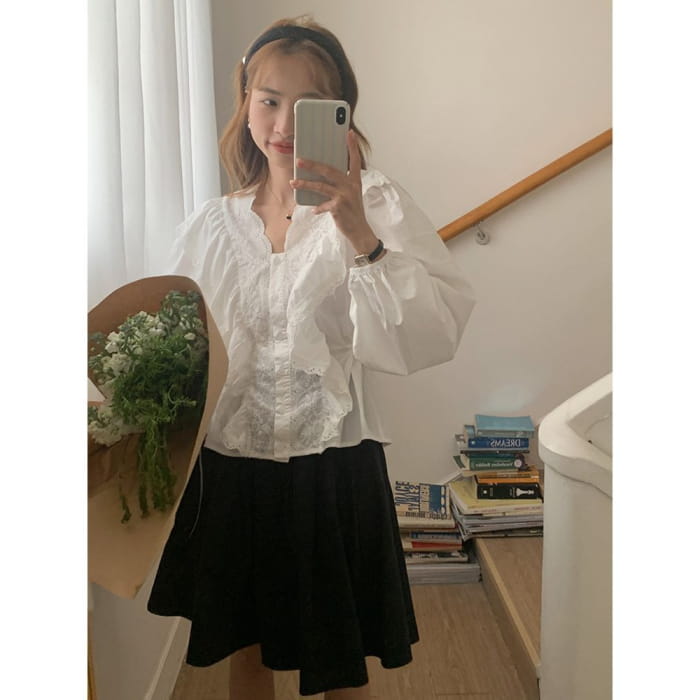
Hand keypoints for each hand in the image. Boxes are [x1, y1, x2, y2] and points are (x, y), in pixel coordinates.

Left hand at [290, 130, 378, 253]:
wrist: (360, 231)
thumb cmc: (353, 212)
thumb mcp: (351, 196)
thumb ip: (340, 185)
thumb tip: (320, 177)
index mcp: (355, 181)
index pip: (355, 160)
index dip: (352, 146)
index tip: (348, 132)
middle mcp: (351, 186)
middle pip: (329, 170)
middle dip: (312, 165)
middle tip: (299, 160)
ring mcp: (345, 196)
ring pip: (321, 186)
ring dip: (305, 184)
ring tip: (293, 182)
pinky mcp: (339, 207)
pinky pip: (322, 204)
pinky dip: (317, 207)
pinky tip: (313, 209)